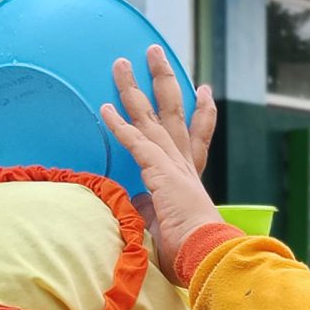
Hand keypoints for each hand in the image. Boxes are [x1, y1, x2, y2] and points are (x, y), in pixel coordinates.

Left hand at [101, 46, 222, 282]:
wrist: (204, 255)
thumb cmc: (189, 252)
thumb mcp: (167, 228)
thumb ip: (151, 214)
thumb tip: (135, 210)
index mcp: (191, 178)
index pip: (197, 137)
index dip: (201, 112)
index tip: (203, 90)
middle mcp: (185, 165)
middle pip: (173, 112)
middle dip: (164, 80)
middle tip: (156, 54)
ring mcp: (173, 165)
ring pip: (151, 116)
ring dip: (134, 89)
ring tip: (122, 63)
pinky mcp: (160, 171)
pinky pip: (135, 141)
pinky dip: (119, 125)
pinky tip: (104, 107)